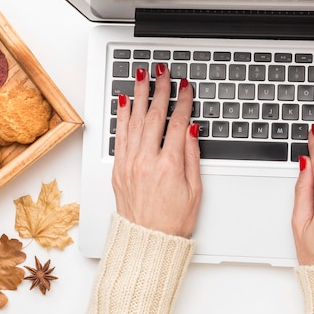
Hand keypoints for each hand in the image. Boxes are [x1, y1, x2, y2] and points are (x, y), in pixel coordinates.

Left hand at [111, 65, 201, 237]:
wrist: (147, 242)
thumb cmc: (172, 221)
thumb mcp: (195, 190)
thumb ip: (192, 156)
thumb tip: (192, 130)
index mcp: (169, 166)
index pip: (178, 123)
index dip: (183, 101)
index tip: (185, 87)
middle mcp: (146, 161)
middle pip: (154, 116)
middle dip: (159, 89)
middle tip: (162, 71)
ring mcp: (129, 164)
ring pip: (134, 121)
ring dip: (138, 95)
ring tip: (141, 76)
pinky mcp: (118, 169)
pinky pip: (119, 135)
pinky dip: (121, 116)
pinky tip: (124, 101)